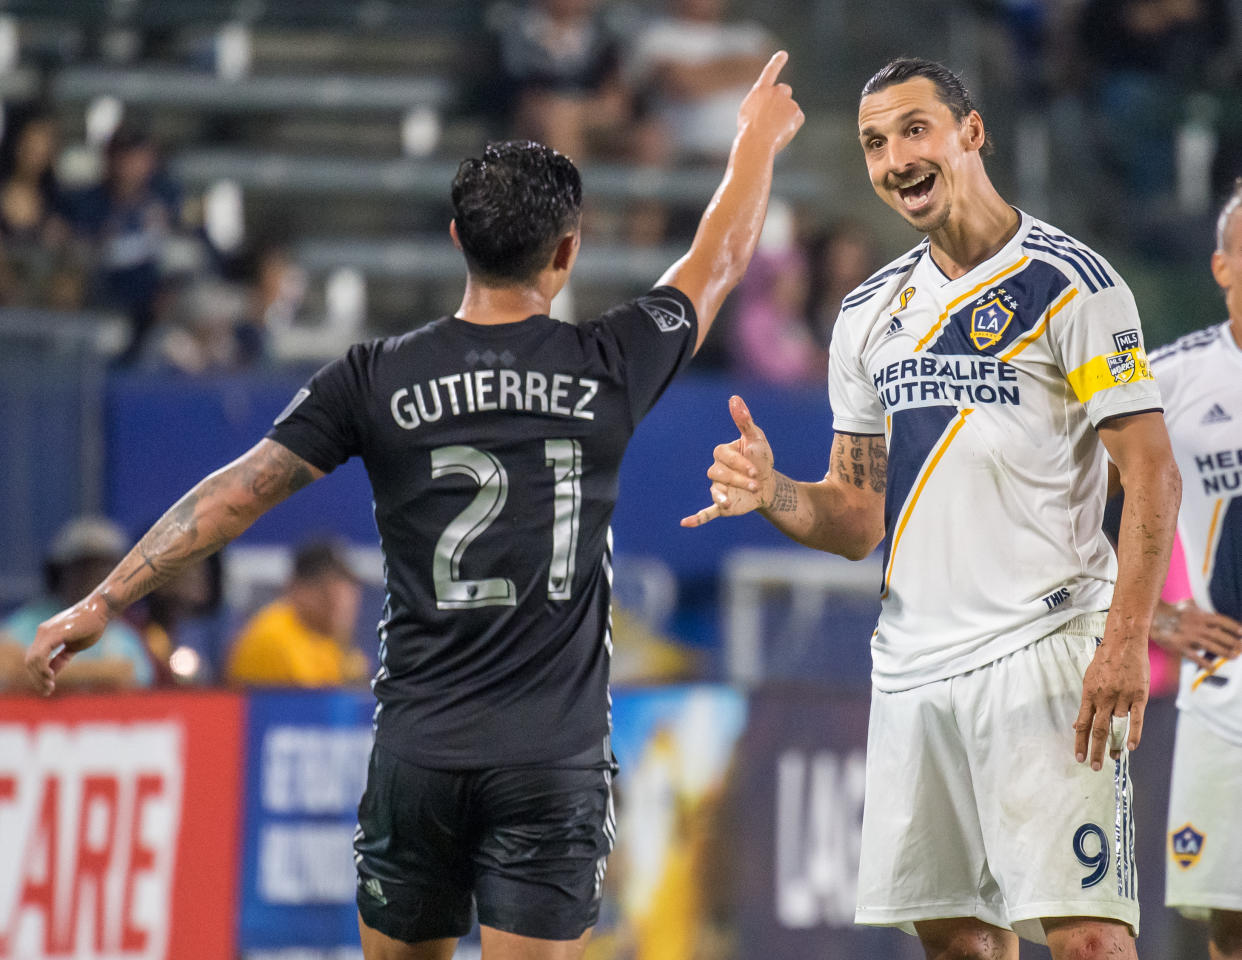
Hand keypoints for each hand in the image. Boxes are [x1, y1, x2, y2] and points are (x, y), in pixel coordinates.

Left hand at [25, 594, 110, 695]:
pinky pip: (40, 655)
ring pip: (33, 660)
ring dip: (39, 676)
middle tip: (47, 691)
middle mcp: (42, 633)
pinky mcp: (52, 634)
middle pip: (30, 661)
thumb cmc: (92, 626)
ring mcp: (45, 632)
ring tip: (49, 687)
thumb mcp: (74, 646)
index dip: (38, 675)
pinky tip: (50, 677)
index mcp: (46, 635)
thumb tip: (51, 672)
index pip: (35, 659)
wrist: (101, 610)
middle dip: (36, 679)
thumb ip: (61, 658)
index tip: (48, 688)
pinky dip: (43, 668)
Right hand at [681, 395, 776, 526]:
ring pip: (714, 491)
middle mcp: (717, 470)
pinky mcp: (723, 505)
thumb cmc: (760, 457)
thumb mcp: (756, 439)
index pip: (721, 456)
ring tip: (732, 502)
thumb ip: (744, 420)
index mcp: (723, 453)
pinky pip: (706, 512)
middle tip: (755, 482)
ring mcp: (719, 488)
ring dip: (724, 496)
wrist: (769, 483)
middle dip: (737, 479)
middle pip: (717, 474)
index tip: (756, 468)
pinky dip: (696, 518)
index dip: (737, 463)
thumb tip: (734, 398)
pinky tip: (685, 523)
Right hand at [736, 51, 804, 153]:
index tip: (783, 54)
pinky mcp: (797, 113)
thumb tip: (770, 105)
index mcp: (760, 90)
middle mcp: (776, 91)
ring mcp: (788, 102)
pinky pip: (796, 119)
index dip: (777, 62)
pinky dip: (791, 126)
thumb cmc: (748, 131)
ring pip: (789, 107)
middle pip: (784, 90)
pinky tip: (781, 132)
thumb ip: (760, 102)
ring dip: (784, 116)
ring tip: (772, 129)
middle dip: (782, 99)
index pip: (770, 71)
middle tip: (773, 115)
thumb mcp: (748, 112)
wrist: (756, 142)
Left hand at [1074, 638, 1148, 769]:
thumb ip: (1086, 704)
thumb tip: (1078, 724)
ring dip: (1115, 744)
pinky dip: (1134, 734)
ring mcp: (1122, 697)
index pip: (1083, 724)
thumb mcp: (1089, 681)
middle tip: (1094, 767)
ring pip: (1118, 726)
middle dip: (1095, 750)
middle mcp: (1104, 698)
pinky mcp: (1139, 695)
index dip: (1080, 742)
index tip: (1079, 757)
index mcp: (1089, 695)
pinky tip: (1131, 747)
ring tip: (1113, 758)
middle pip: (1098, 729)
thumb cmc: (1104, 661)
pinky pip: (1136, 718)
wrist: (1123, 643)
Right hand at [1150, 599, 1241, 669]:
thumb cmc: (1173, 611)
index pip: (1222, 621)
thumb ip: (1202, 607)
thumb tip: (1213, 608)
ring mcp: (1188, 636)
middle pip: (1220, 635)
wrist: (1153, 617)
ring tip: (1233, 657)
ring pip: (1211, 646)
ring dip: (1224, 652)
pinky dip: (1204, 663)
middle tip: (1241, 649)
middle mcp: (1197, 625)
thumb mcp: (1188, 604)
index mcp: (1200, 615)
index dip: (1234, 627)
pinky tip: (1212, 668)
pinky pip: (1194, 656)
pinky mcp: (1179, 646)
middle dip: (1233, 642)